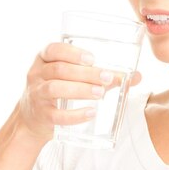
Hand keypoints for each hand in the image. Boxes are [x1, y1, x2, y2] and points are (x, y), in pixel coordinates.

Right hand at [17, 42, 141, 139]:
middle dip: (86, 73)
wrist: (32, 119)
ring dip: (80, 90)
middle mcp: (37, 74)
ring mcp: (37, 95)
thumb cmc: (59, 91)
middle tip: (108, 78)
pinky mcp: (41, 115)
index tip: (92, 58)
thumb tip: (137, 76)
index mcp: (44, 59)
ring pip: (55, 88)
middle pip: (60, 69)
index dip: (72, 52)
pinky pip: (56, 115)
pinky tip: (91, 113)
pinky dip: (74, 115)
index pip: (53, 49)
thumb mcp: (72, 77)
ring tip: (101, 93)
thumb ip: (102, 75)